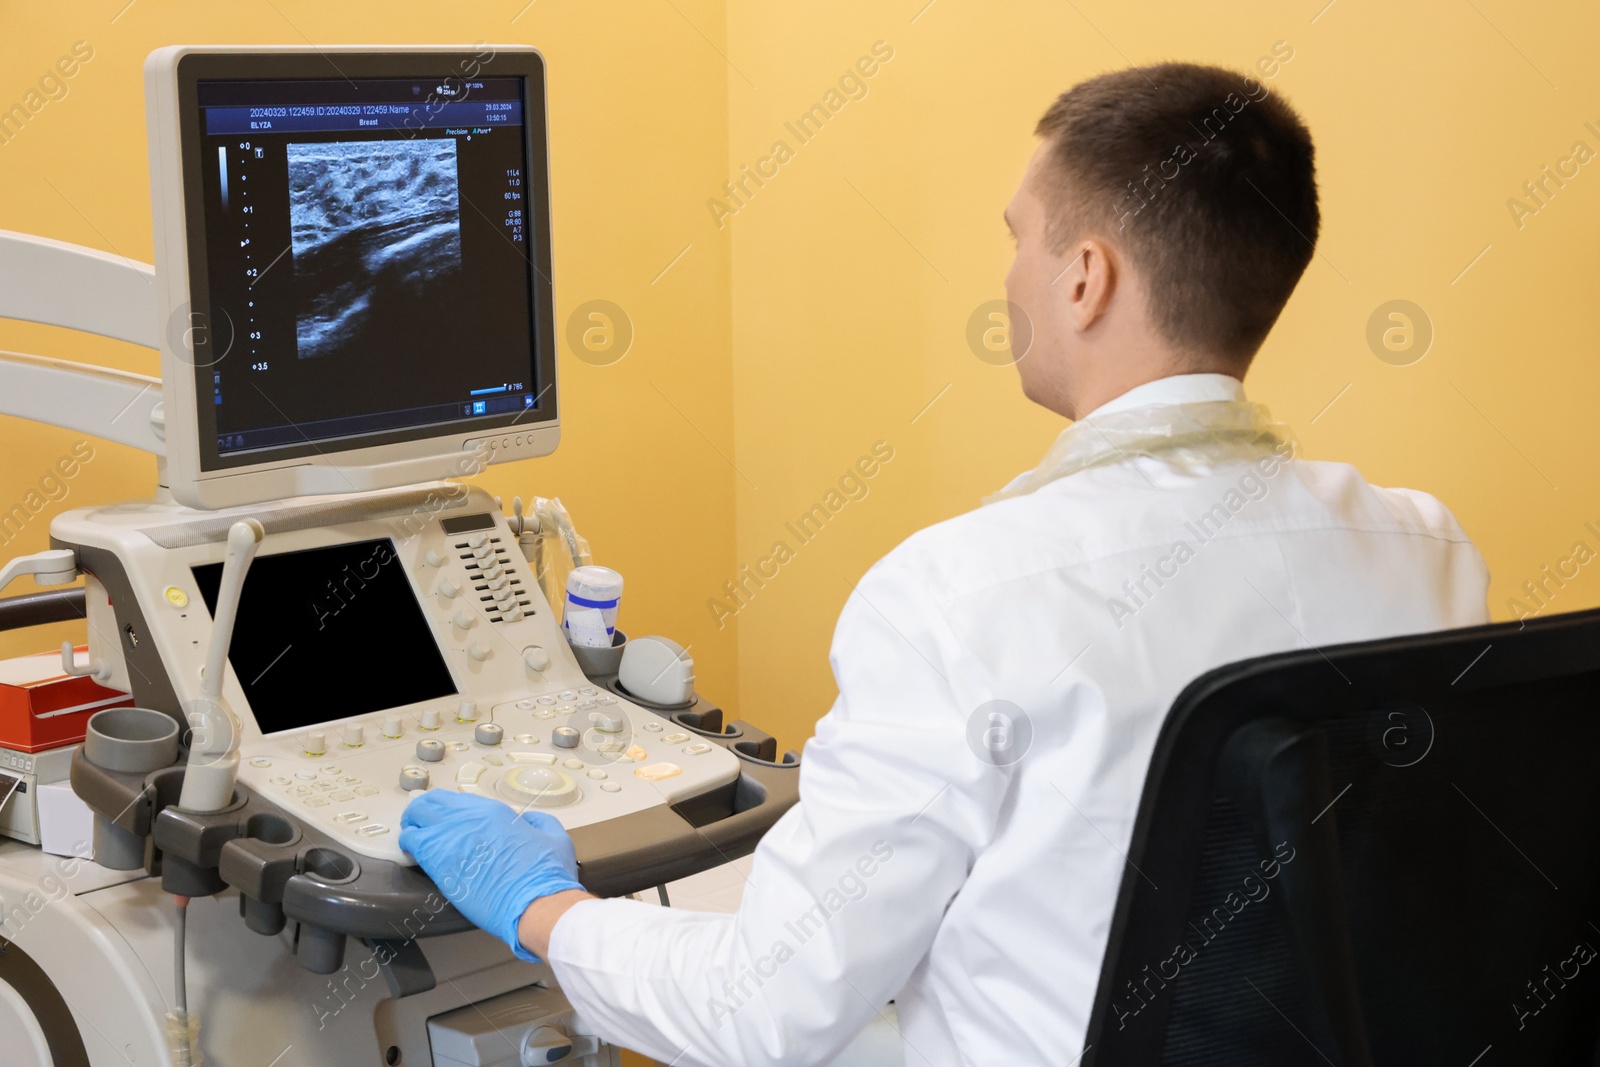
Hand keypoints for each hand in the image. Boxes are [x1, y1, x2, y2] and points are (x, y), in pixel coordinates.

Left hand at [399, 790, 584, 960]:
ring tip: (413, 839)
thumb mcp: (554, 836)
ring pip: (415, 821)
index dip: (447, 808)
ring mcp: (450, 841)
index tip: (446, 818)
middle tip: (420, 823)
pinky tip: (412, 854)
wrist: (536, 903)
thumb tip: (527, 821)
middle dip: (421, 811)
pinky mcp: (440, 867)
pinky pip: (412, 846)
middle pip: (429, 804)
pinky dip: (409, 846)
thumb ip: (537, 822)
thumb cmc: (547, 873)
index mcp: (493, 811)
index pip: (456, 800)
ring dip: (412, 827)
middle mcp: (467, 820)